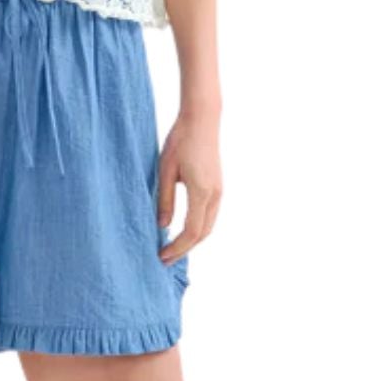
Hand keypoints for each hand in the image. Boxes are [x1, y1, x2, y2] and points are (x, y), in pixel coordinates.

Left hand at [157, 110, 221, 264]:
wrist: (202, 120)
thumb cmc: (180, 141)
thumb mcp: (165, 171)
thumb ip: (164, 200)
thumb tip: (163, 227)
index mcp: (202, 192)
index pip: (191, 232)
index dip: (177, 248)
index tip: (161, 257)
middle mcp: (215, 195)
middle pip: (202, 234)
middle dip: (184, 249)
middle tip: (164, 260)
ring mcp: (219, 191)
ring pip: (208, 226)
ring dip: (191, 241)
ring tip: (172, 249)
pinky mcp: (217, 186)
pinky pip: (209, 216)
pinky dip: (197, 229)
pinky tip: (183, 231)